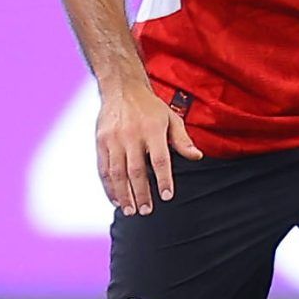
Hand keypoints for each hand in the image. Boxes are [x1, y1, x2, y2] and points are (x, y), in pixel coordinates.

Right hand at [96, 76, 202, 213]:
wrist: (122, 88)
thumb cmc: (150, 107)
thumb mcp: (171, 118)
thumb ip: (182, 139)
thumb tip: (197, 156)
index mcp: (153, 129)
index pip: (159, 159)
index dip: (164, 179)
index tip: (167, 196)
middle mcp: (131, 135)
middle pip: (136, 170)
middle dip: (141, 193)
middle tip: (146, 211)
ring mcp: (113, 139)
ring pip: (117, 172)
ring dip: (123, 194)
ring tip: (130, 211)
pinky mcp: (101, 142)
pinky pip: (103, 168)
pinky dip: (109, 186)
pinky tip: (116, 199)